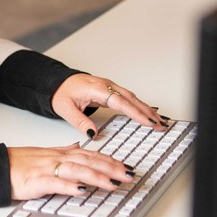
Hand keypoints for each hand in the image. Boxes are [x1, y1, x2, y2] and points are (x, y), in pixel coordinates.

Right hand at [7, 141, 135, 200]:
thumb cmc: (19, 162)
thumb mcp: (43, 153)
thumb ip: (62, 151)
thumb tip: (77, 146)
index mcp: (60, 153)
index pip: (90, 155)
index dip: (110, 160)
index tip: (125, 167)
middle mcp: (57, 158)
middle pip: (88, 161)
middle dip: (111, 168)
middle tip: (129, 175)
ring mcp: (47, 169)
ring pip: (77, 170)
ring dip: (97, 176)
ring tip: (113, 183)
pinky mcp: (37, 181)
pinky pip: (56, 183)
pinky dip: (70, 186)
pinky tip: (82, 191)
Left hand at [50, 73, 164, 138]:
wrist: (57, 83)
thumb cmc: (61, 93)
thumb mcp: (65, 109)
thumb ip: (79, 121)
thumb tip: (92, 133)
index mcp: (95, 89)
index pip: (119, 101)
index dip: (135, 112)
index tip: (147, 121)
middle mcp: (105, 86)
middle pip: (130, 99)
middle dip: (146, 112)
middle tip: (159, 125)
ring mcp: (109, 87)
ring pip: (131, 98)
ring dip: (145, 109)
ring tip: (158, 122)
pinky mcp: (109, 90)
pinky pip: (128, 98)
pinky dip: (139, 106)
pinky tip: (147, 113)